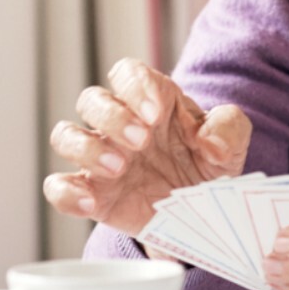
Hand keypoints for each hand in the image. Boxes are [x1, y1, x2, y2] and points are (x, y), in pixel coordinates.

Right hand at [42, 58, 250, 234]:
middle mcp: (118, 124)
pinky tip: (92, 204)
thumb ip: (229, 128)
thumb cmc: (207, 168)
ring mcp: (100, 159)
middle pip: (91, 100)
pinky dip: (67, 193)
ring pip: (65, 135)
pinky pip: (58, 187)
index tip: (155, 114)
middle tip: (141, 141)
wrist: (200, 216)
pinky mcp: (91, 194)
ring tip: (118, 169)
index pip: (127, 73)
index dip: (136, 87)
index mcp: (151, 101)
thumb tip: (211, 141)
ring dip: (86, 149)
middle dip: (112, 117)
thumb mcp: (231, 144)